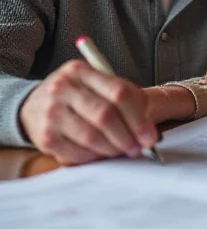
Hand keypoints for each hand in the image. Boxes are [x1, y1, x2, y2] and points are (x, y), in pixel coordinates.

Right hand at [19, 60, 158, 164]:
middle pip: (105, 115)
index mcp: (81, 71)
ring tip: (121, 151)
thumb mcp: (97, 85)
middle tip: (138, 148)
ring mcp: (52, 112)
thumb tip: (148, 131)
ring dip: (112, 149)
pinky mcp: (45, 136)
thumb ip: (124, 99)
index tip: (150, 136)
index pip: (119, 93)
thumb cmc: (76, 96)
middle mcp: (63, 88)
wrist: (33, 104)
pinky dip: (94, 157)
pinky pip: (77, 153)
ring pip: (92, 137)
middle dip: (127, 136)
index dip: (139, 118)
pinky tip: (100, 153)